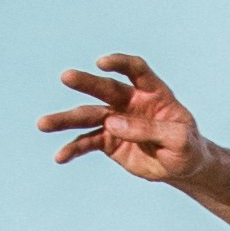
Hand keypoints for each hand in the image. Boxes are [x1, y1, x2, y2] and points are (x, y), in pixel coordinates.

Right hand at [42, 53, 200, 185]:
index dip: (120, 64)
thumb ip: (149, 128)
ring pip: (88, 116)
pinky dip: (73, 149)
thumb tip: (112, 123)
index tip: (102, 63)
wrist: (182, 167)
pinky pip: (88, 143)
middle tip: (66, 76)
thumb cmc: (186, 147)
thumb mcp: (178, 139)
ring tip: (43, 124)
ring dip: (65, 120)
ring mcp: (116, 120)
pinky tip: (60, 156)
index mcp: (152, 92)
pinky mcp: (108, 141)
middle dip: (86, 82)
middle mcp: (129, 101)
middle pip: (105, 88)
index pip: (136, 70)